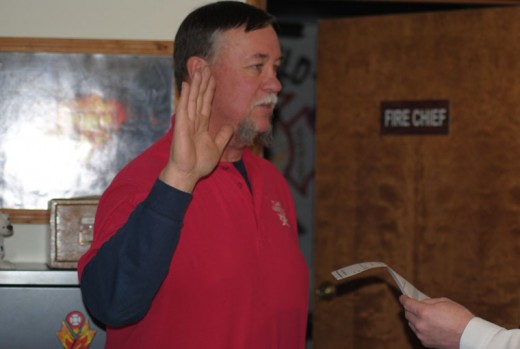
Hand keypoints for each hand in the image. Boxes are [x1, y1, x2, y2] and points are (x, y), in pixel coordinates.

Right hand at [159, 66, 233, 191]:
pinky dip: (186, 95)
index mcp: (201, 125)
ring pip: (193, 99)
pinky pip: (184, 108)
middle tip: (206, 66)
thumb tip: (230, 125)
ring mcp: (186, 122)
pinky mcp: (181, 126)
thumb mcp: (217, 147)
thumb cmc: (199, 163)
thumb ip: (223, 135)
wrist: (188, 173)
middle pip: (199, 97)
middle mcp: (193, 121)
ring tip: (199, 69)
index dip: (210, 90)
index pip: (206, 103)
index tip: (213, 77)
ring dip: (196, 84)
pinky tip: (188, 83)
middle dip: (203, 82)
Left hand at [399, 295, 473, 348]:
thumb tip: (420, 302)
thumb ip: (429, 302)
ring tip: (422, 315)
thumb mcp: (444, 302)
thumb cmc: (459, 317)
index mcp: (424, 312)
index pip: (407, 304)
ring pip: (411, 324)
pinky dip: (420, 328)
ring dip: (414, 319)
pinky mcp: (426, 343)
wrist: (470, 336)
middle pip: (407, 314)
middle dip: (409, 308)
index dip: (404, 299)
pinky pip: (418, 333)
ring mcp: (423, 335)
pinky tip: (427, 325)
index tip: (403, 297)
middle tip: (414, 305)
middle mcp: (421, 324)